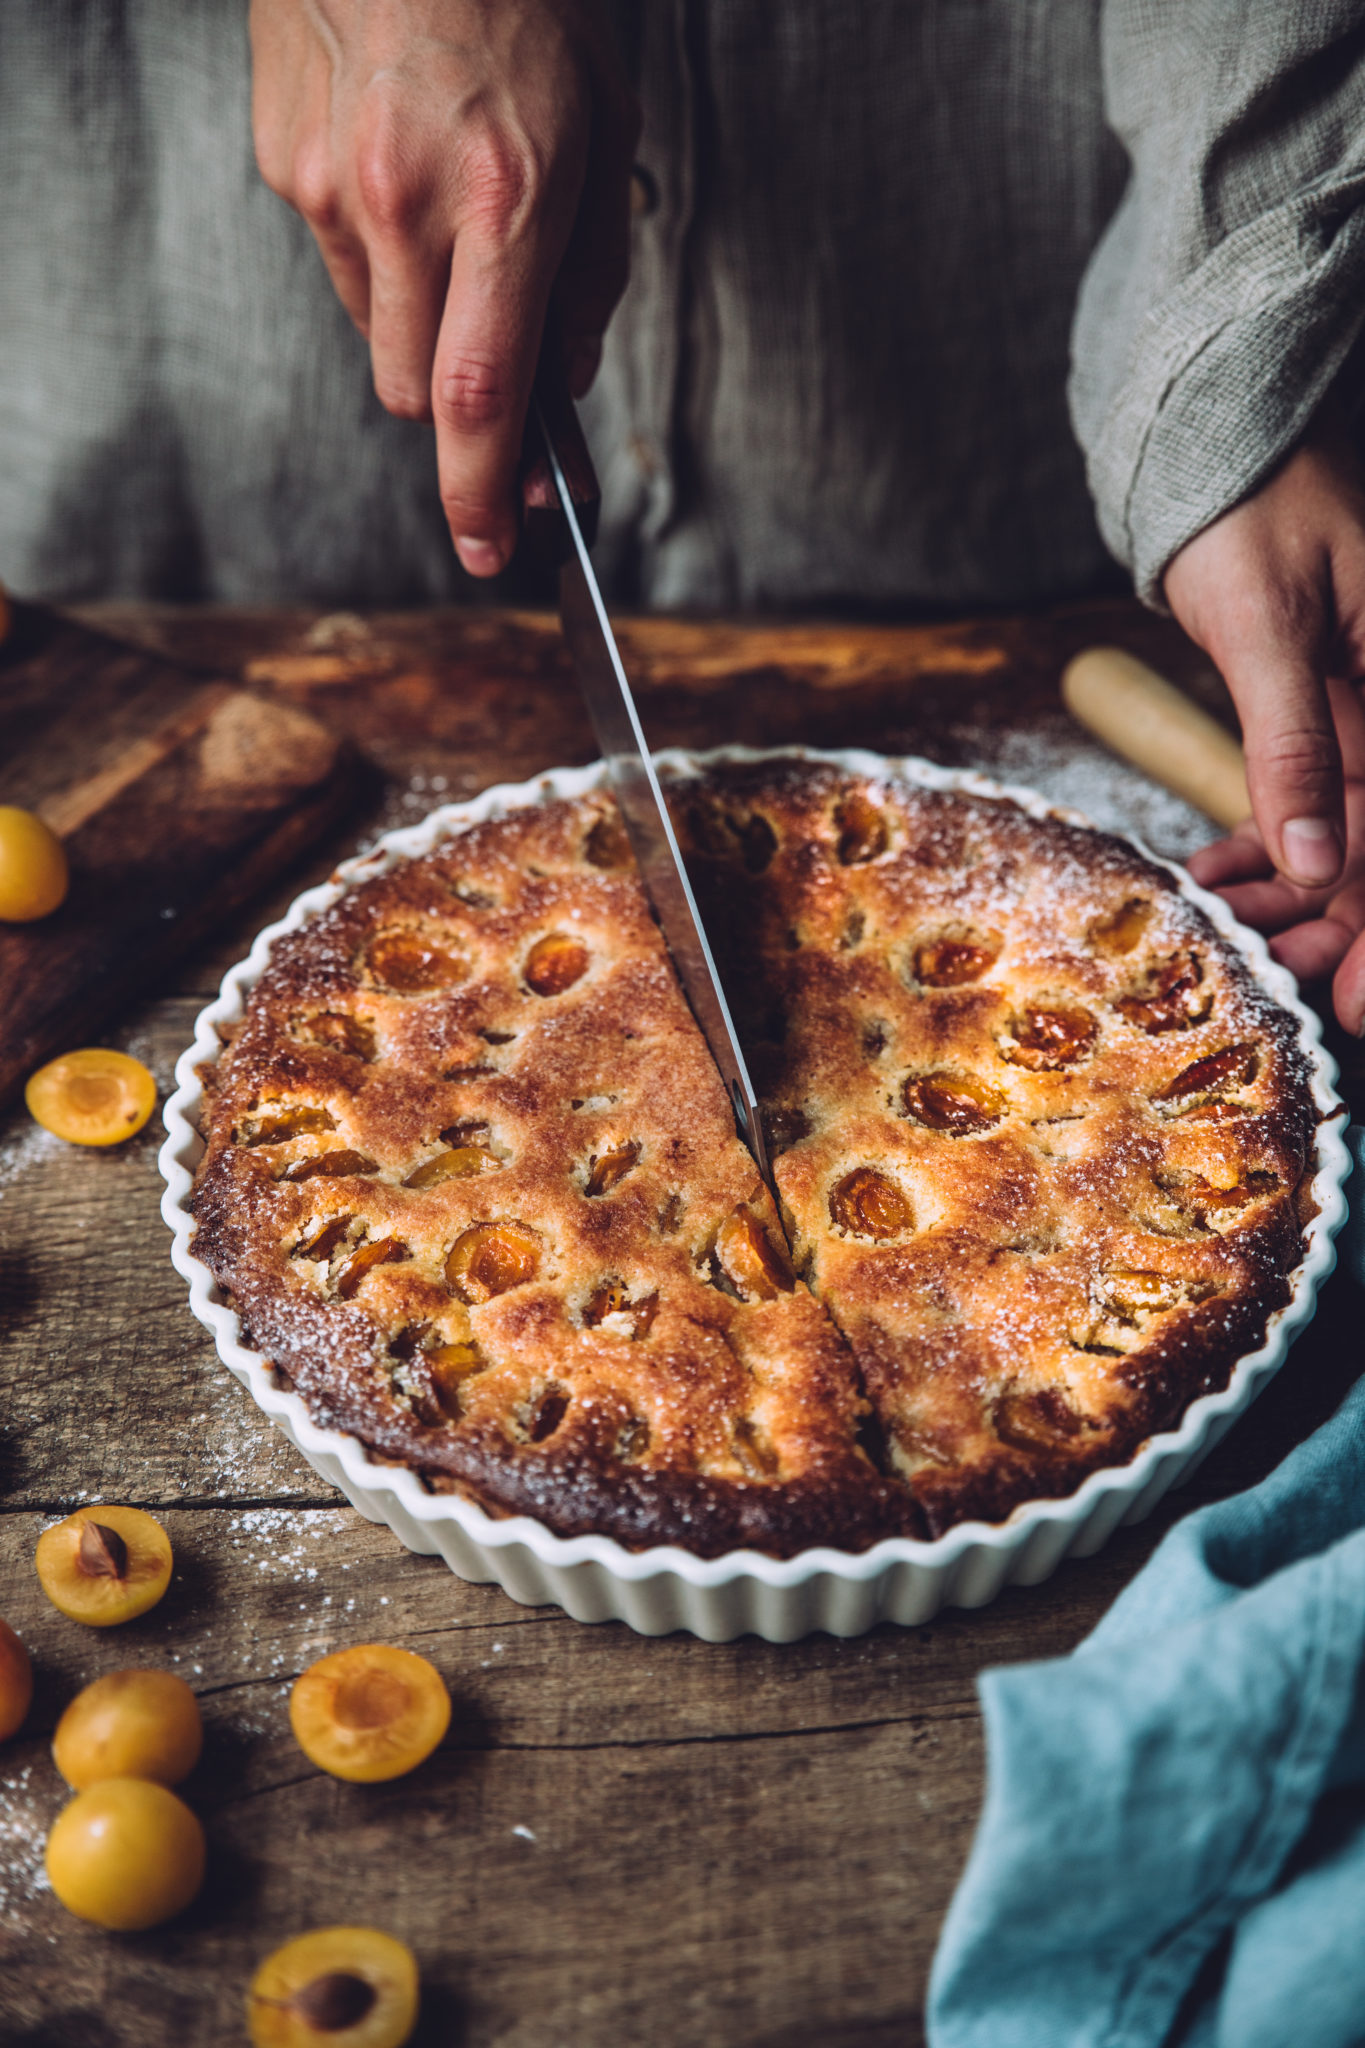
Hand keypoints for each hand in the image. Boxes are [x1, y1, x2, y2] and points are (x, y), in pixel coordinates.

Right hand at [250, 0, 638, 576]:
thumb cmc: (522, 3)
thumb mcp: (603, 129)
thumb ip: (588, 278)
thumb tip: (562, 383)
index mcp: (502, 197)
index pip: (481, 395)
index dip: (481, 492)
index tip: (488, 549)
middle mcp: (404, 203)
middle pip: (417, 392)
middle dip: (458, 401)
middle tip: (495, 350)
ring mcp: (330, 187)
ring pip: (375, 332)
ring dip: (418, 316)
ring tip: (449, 215)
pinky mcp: (286, 166)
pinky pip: (339, 262)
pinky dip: (378, 251)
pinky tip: (400, 173)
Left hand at [1165, 415, 1364, 1031]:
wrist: (1209, 453)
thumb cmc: (1246, 514)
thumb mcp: (1266, 632)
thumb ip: (1293, 746)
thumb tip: (1318, 861)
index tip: (1362, 992)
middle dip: (1357, 924)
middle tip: (1333, 1005)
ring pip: (1350, 828)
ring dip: (1307, 896)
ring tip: (1258, 946)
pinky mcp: (1330, 715)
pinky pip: (1310, 796)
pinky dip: (1270, 841)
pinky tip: (1227, 881)